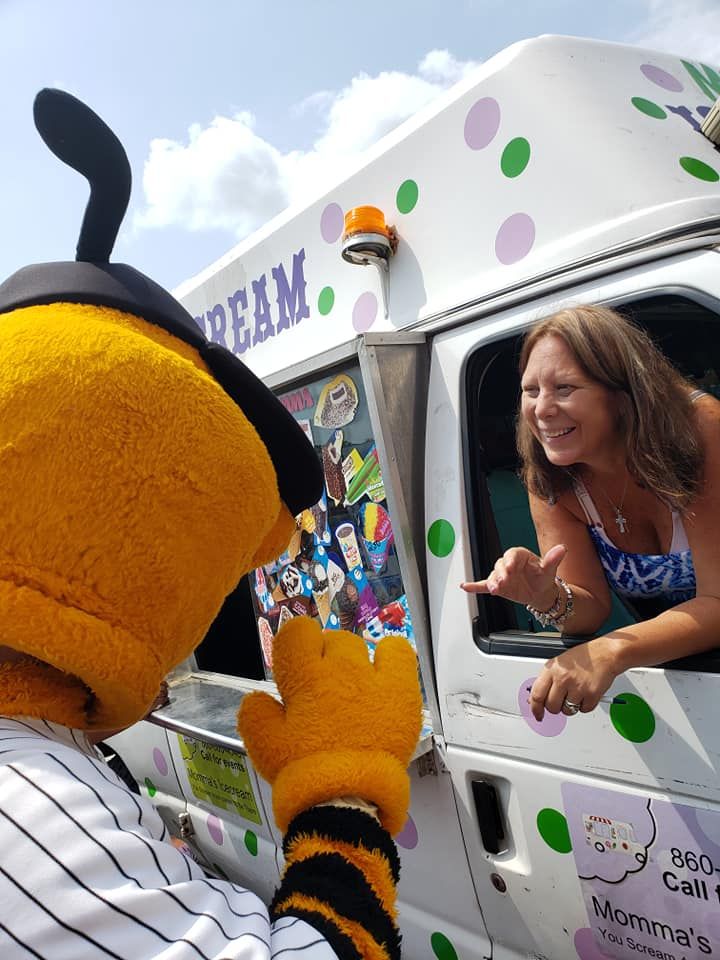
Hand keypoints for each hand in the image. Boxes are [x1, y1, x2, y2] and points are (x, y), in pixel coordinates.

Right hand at [238, 616, 421, 834]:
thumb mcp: (264, 745)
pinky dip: (390, 658)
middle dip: (325, 658)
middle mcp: (340, 667)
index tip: (297, 667)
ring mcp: (373, 677)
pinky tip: (383, 677)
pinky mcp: (401, 690)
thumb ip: (255, 713)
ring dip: (354, 662)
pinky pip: (398, 651)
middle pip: (332, 639)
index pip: (297, 630)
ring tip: (354, 690)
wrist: (347, 798)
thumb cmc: (304, 772)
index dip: (295, 646)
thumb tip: (258, 698)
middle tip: (324, 689)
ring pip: (361, 646)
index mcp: (304, 676)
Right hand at [461, 544, 566, 609]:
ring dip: (492, 582)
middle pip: (500, 565)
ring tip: (494, 589)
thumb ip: (553, 558)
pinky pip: (484, 585)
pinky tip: (465, 586)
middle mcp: (509, 564)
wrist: (541, 593)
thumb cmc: (544, 578)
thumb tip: (562, 548)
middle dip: (501, 573)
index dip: (511, 560)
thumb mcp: (549, 569)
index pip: (513, 554)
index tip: (511, 567)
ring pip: (493, 576)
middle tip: (503, 581)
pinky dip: (475, 586)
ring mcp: (502, 575)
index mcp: (520, 556)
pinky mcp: (498, 586)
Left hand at [528, 638, 619, 719]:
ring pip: (567, 711)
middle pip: (552, 706)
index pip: (537, 695)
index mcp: (552, 670)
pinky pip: (583, 710)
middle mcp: (563, 679)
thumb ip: (547, 680)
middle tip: (562, 699)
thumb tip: (537, 698)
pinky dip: (585, 705)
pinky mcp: (591, 695)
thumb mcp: (559, 663)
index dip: (535, 708)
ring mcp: (577, 687)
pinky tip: (586, 692)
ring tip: (576, 692)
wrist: (606, 654)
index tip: (537, 714)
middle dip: (556, 707)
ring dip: (571, 706)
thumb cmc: (583, 657)